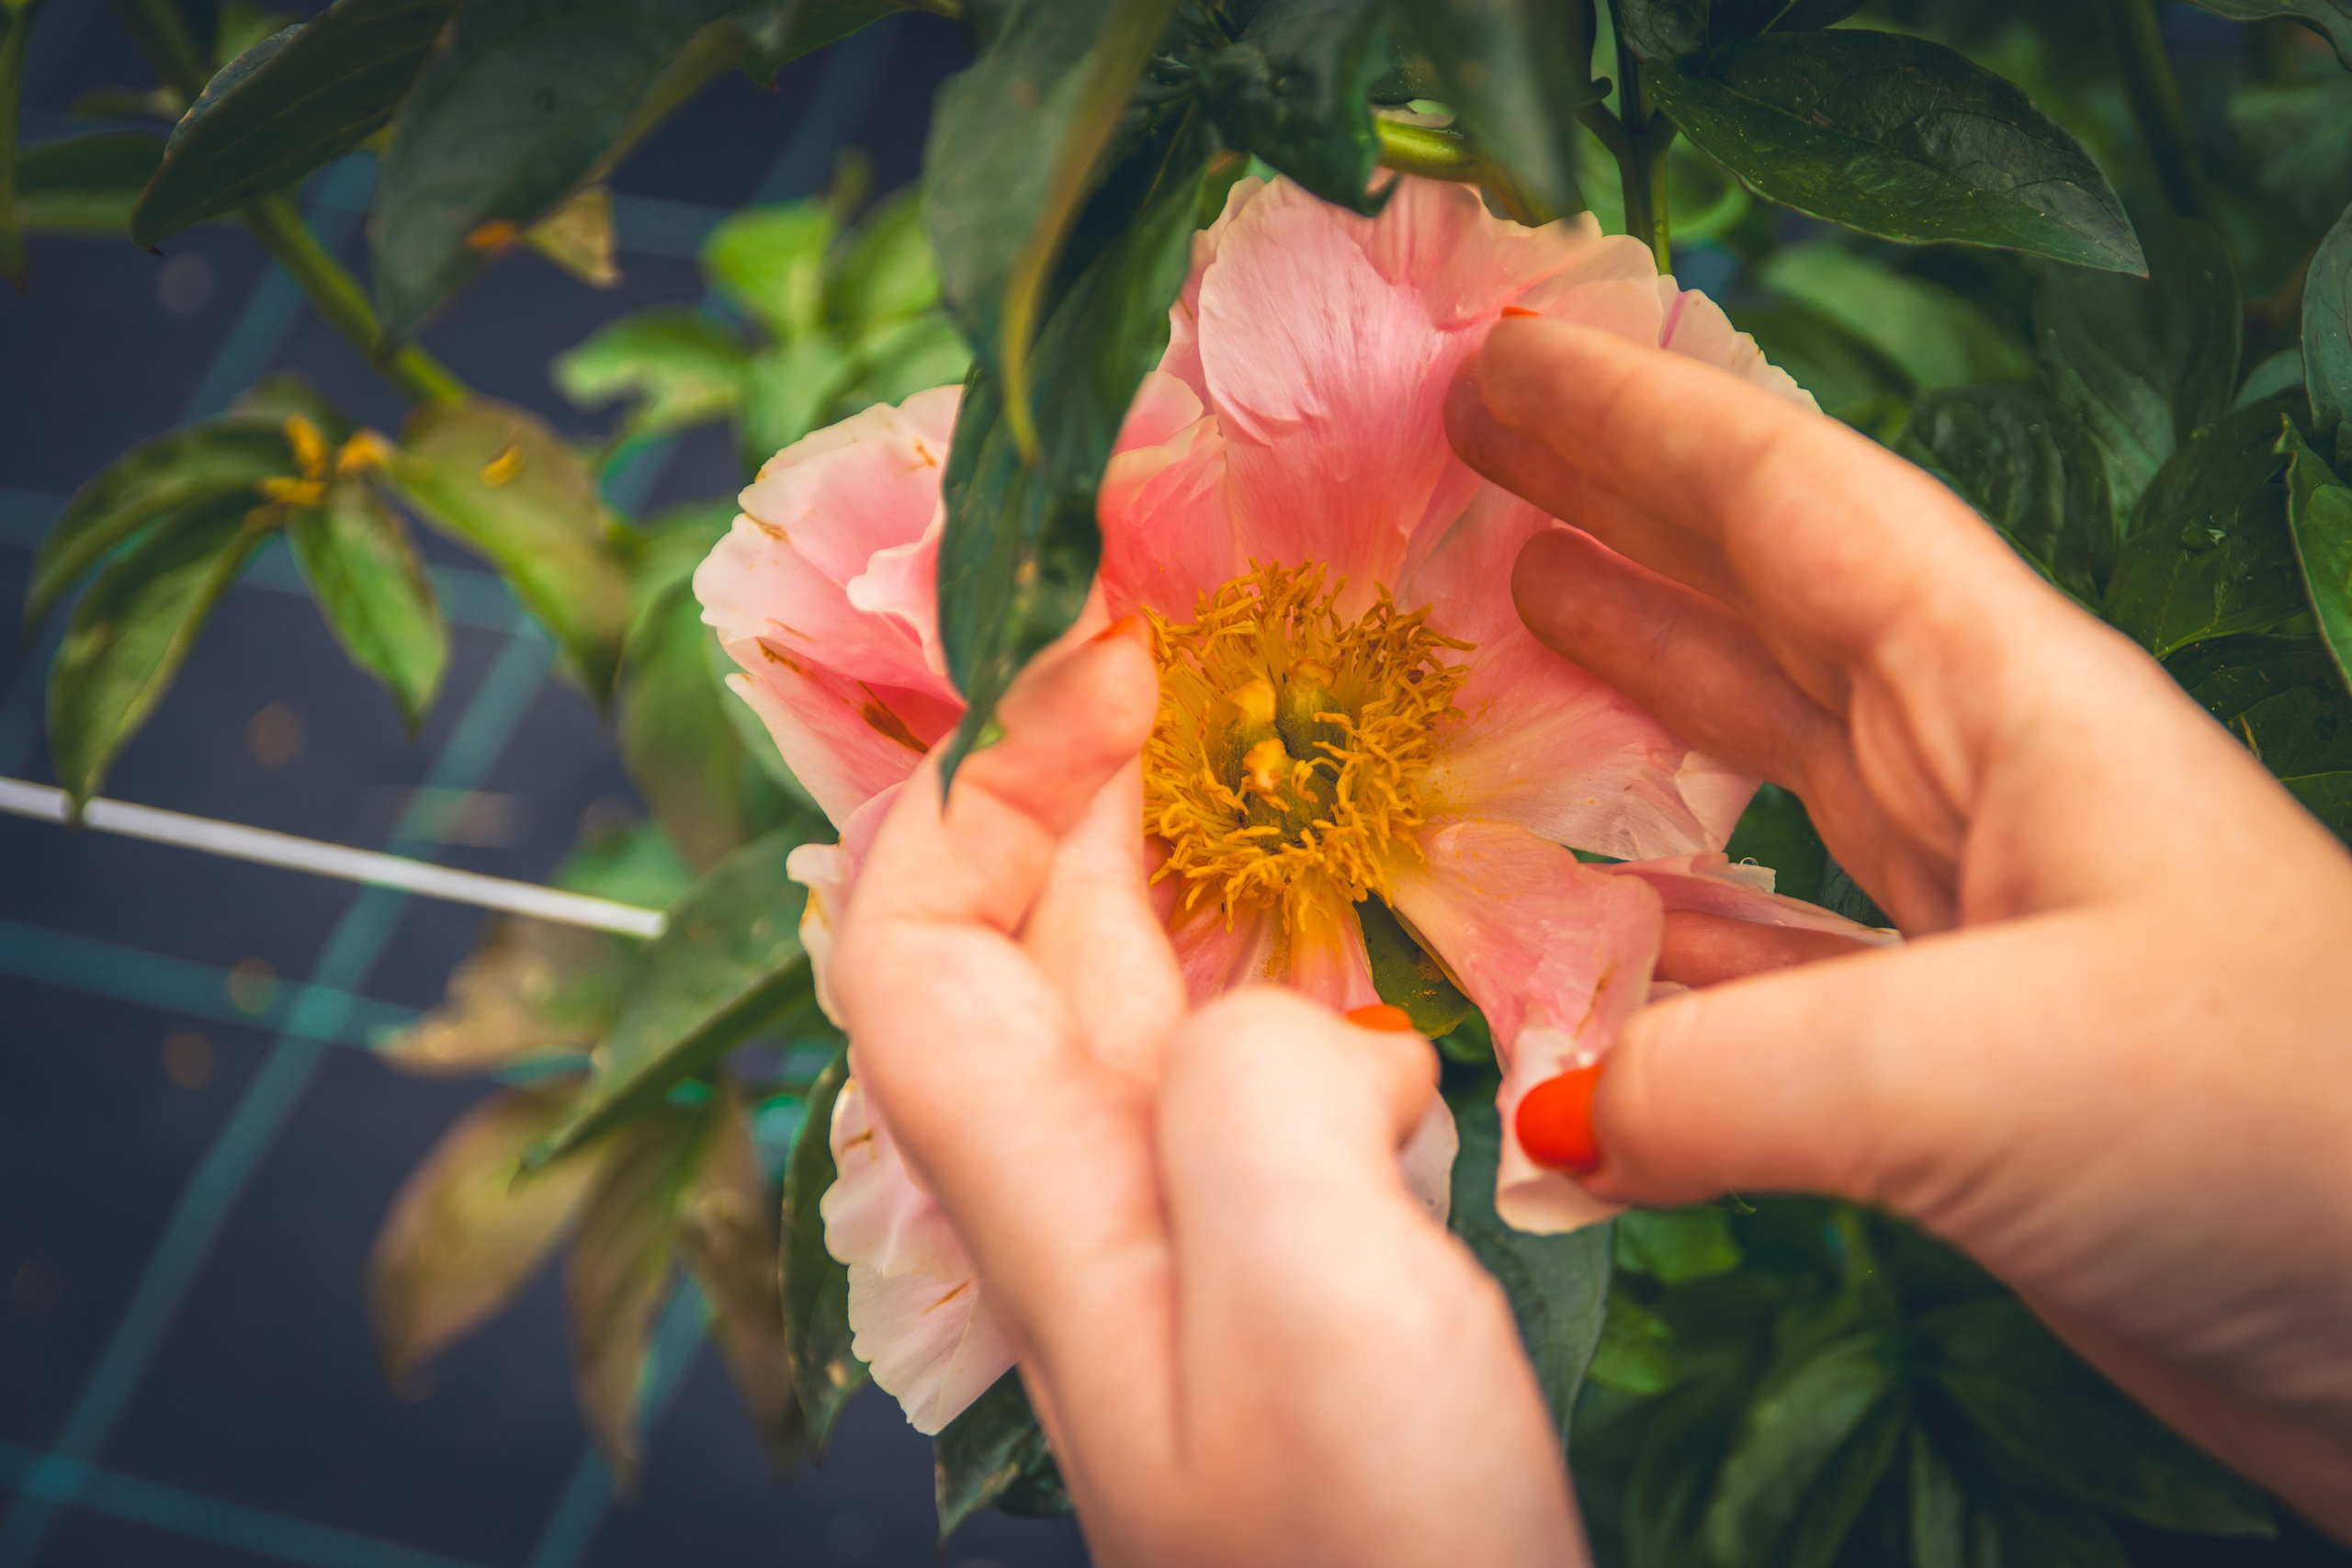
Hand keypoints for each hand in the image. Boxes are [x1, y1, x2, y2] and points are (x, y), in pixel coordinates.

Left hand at [828, 629, 1584, 1567]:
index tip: (1110, 655)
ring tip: (1276, 730)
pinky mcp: (1288, 1257)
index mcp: (1043, 1184)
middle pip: (1016, 927)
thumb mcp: (1303, 1290)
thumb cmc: (1367, 1553)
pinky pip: (1249, 1050)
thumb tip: (1300, 1012)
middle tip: (1198, 639)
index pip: (904, 932)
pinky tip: (1365, 915)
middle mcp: (1090, 1188)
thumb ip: (1262, 1088)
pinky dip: (1280, 943)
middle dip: (1073, 765)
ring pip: (1135, 978)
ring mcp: (1189, 1222)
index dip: (968, 776)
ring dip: (1173, 838)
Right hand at [1450, 316, 2351, 1533]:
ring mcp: (1984, 921)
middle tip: (1474, 456)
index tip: (1500, 359)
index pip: (1794, 506)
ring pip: (1769, 760)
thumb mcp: (1990, 1072)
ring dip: (1638, 687)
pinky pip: (1773, 949)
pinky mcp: (1969, 1058)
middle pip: (1771, 601)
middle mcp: (1992, 784)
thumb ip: (1727, 1073)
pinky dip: (1665, 924)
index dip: (1637, 424)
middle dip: (1621, 513)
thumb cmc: (2288, 1133)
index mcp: (2010, 708)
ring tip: (1513, 625)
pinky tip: (1584, 925)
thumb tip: (1548, 1112)